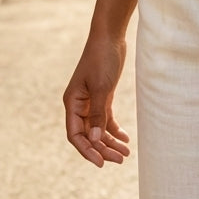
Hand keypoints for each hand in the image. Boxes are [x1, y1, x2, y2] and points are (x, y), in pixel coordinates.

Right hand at [63, 35, 130, 167]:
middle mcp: (79, 105)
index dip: (87, 150)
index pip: (75, 135)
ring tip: (126, 152)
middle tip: (121, 159)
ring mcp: (91, 101)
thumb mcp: (101, 87)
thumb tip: (94, 139)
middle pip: (88, 134)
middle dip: (103, 148)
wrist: (110, 36)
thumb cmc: (102, 58)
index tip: (101, 162)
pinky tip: (125, 138)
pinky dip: (114, 129)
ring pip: (98, 128)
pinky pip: (106, 119)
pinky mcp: (103, 96)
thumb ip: (97, 114)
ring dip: (110, 141)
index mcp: (72, 103)